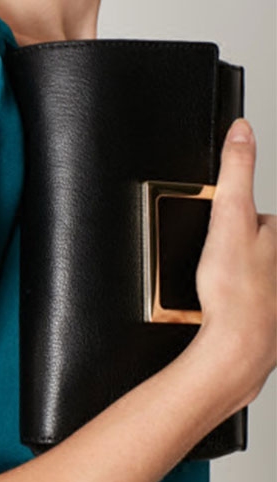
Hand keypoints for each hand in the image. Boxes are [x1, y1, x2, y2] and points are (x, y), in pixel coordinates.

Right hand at [192, 118, 276, 411]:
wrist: (236, 350)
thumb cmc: (236, 292)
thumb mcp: (231, 216)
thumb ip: (237, 170)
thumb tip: (242, 130)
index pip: (267, 221)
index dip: (240, 222)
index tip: (222, 233)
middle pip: (260, 255)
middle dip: (240, 258)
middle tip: (213, 264)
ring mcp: (274, 304)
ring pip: (253, 287)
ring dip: (234, 289)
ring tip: (211, 294)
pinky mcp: (266, 332)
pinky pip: (245, 317)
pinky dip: (230, 318)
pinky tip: (212, 321)